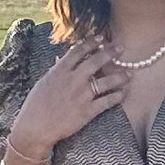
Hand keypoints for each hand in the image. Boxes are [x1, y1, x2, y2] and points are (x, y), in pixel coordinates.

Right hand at [11, 35, 128, 152]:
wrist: (36, 127)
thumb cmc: (36, 105)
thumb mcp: (44, 82)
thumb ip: (57, 71)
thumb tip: (63, 60)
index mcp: (60, 70)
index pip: (79, 50)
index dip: (92, 42)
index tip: (101, 38)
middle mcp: (73, 80)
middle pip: (96, 61)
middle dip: (110, 52)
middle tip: (121, 48)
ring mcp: (82, 95)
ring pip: (106, 81)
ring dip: (119, 76)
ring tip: (128, 74)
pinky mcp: (87, 111)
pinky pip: (107, 101)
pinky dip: (117, 96)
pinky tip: (123, 93)